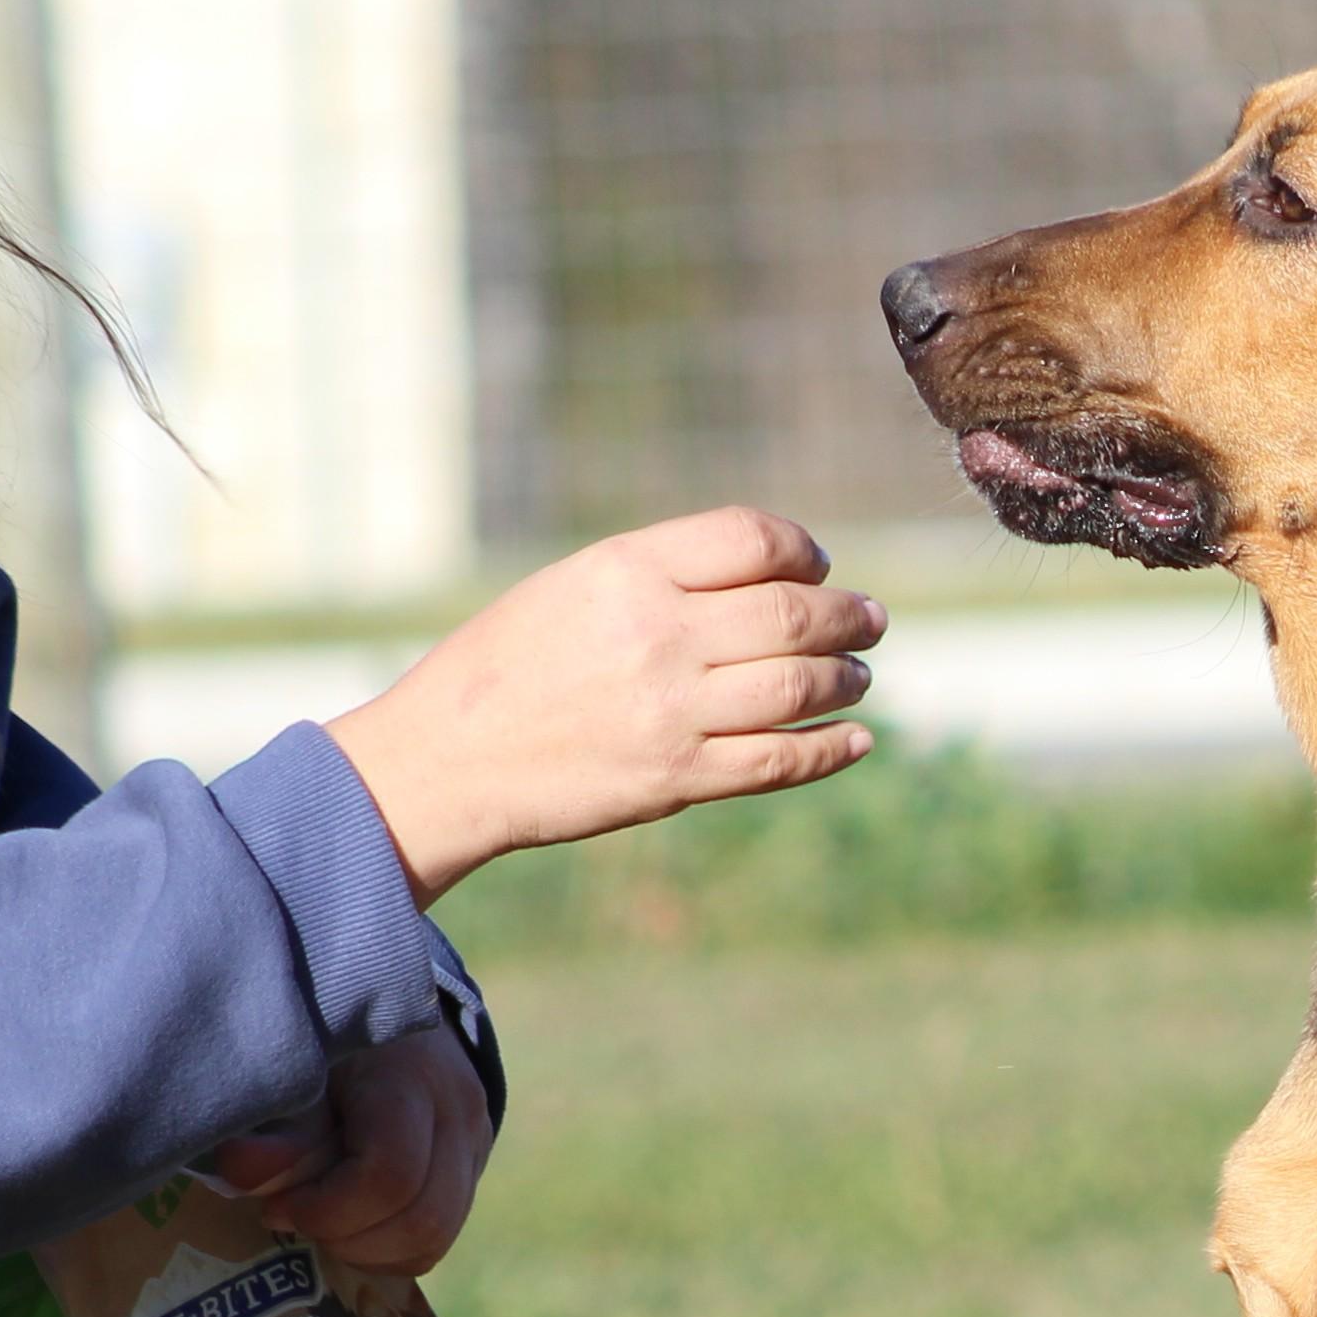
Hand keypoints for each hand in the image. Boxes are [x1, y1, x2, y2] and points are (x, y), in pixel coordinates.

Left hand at [207, 1025, 494, 1276]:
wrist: (389, 1018)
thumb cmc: (332, 1044)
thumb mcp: (298, 1073)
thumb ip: (276, 1130)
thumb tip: (241, 1174)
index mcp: (409, 1078)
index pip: (390, 1174)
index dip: (330, 1210)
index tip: (278, 1207)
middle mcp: (457, 1111)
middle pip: (423, 1220)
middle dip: (349, 1240)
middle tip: (298, 1221)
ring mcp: (475, 1142)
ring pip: (436, 1238)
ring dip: (370, 1253)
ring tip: (324, 1226)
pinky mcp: (473, 1168)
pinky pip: (440, 1237)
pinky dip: (390, 1252)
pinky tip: (351, 1229)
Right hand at [325, 508, 882, 905]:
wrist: (445, 761)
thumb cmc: (505, 667)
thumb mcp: (570, 588)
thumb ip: (660, 575)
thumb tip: (766, 575)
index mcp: (625, 570)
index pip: (752, 539)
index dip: (801, 550)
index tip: (817, 566)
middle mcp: (656, 634)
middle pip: (792, 611)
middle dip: (846, 615)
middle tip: (871, 620)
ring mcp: (671, 710)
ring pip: (799, 685)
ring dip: (845, 679)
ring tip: (860, 675)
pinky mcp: (677, 778)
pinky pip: (779, 760)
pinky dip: (830, 750)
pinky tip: (856, 742)